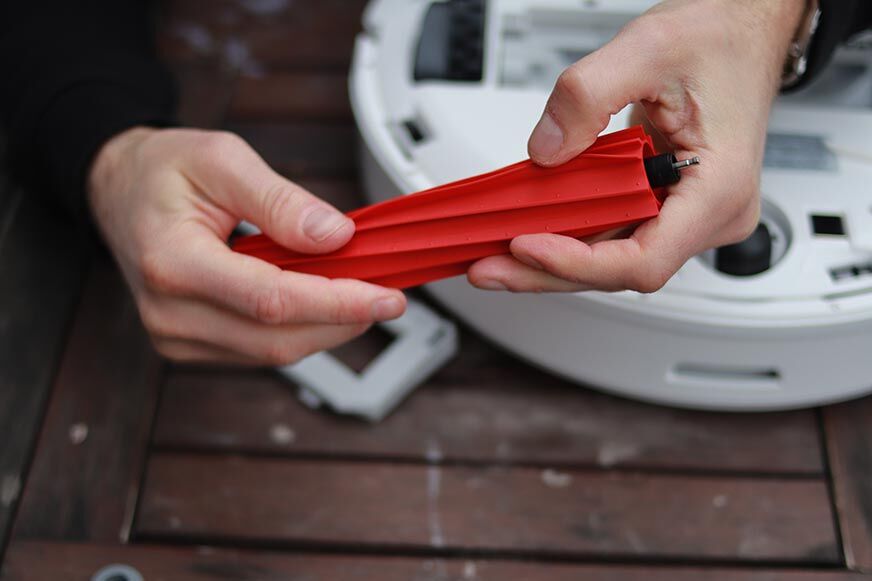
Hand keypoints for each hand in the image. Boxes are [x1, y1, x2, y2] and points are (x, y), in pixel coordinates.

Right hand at [88, 127, 405, 363]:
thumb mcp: (222, 159)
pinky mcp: (191, 345)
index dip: (338, 303)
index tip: (387, 297)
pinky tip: (324, 302)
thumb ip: (280, 200)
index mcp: (171, 261)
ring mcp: (177, 336)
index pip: (271, 300)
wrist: (119, 192)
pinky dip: (303, 328)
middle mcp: (169, 312)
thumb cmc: (164, 171)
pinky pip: (261, 349)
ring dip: (329, 327)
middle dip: (344, 320)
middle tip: (389, 295)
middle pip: (279, 339)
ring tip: (362, 292)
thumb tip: (335, 236)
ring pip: (275, 352)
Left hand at [468, 0, 802, 292]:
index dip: (579, 263)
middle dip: (548, 270)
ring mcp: (687, 214)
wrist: (743, 28)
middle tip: (487, 268)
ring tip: (493, 257)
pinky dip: (569, 235)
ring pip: (612, 257)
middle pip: (619, 268)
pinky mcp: (667, 206)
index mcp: (719, 187)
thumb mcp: (646, 48)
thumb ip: (586, 96)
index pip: (644, 259)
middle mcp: (709, 214)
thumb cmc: (719, 38)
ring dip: (552, 259)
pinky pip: (614, 232)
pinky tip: (528, 232)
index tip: (527, 246)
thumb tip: (545, 151)